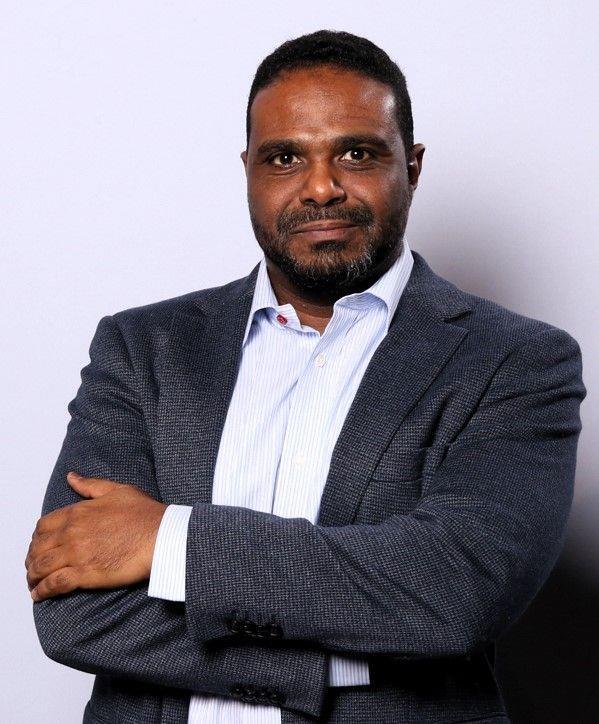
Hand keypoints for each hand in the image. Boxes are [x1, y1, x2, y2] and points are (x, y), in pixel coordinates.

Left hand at [25, 472, 167, 601]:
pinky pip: (54, 584)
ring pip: (41, 567)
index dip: (37, 538)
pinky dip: (42, 591)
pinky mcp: (85, 574)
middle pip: (38, 548)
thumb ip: (90, 485)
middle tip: (34, 566)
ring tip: (33, 583)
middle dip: (32, 558)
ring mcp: (76, 554)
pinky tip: (40, 594)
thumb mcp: (117, 490)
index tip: (40, 544)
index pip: (44, 526)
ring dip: (33, 576)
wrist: (162, 536)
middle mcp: (72, 533)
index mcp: (78, 512)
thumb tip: (72, 477)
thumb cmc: (145, 514)